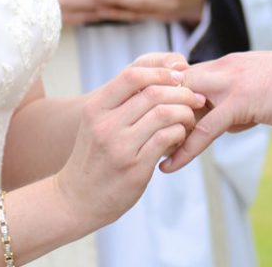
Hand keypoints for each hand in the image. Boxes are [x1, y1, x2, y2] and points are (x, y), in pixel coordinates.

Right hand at [49, 53, 205, 230]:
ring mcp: (120, 147)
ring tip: (190, 118)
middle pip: (153, 93)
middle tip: (195, 98)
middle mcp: (105, 125)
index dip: (161, 71)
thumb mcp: (96, 123)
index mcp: (95, 108)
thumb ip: (122, 100)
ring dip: (185, 112)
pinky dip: (180, 133)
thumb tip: (162, 73)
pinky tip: (180, 137)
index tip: (179, 76)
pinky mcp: (135, 167)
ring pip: (164, 114)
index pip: (132, 75)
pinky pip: (167, 138)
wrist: (77, 200)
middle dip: (181, 92)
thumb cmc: (94, 156)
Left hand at [159, 49, 271, 173]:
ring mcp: (230, 82)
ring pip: (183, 105)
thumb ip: (236, 102)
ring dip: (165, 130)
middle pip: (175, 88)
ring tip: (150, 154)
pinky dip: (185, 148)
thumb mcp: (259, 90)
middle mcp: (223, 68)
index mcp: (227, 64)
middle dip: (158, 112)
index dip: (165, 99)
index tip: (150, 121)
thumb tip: (223, 123)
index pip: (182, 77)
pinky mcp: (240, 100)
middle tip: (146, 137)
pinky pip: (204, 127)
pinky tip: (169, 165)